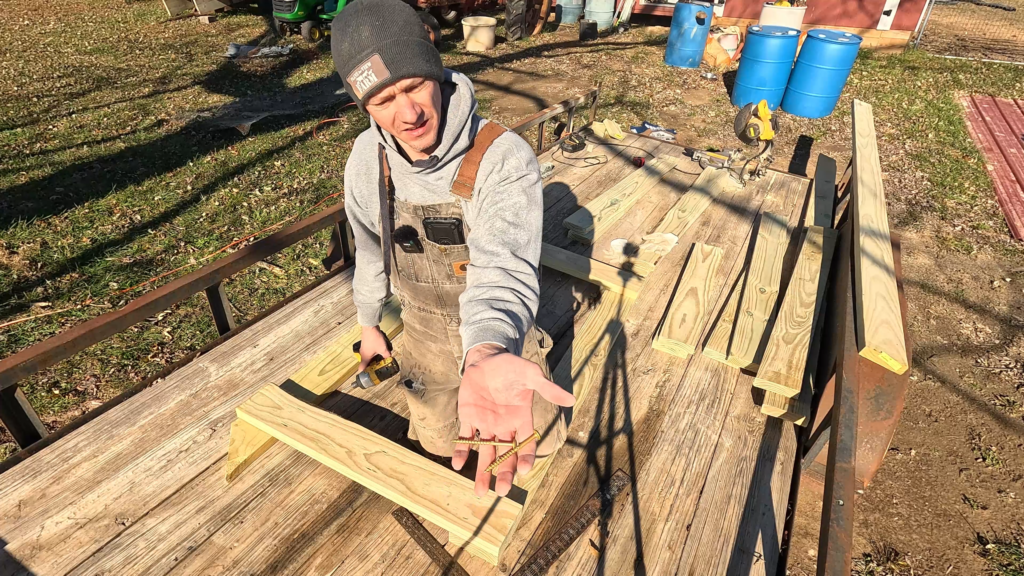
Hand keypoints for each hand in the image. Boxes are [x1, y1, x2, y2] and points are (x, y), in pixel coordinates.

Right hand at [357, 325, 390, 371]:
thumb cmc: (374, 339)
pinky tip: (378, 351)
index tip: (369, 376)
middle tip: (377, 368)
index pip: (361, 368)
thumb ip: (386, 355)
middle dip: (371, 366)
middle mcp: (362, 354)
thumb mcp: (383, 348)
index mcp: (365, 358)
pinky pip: (368, 351)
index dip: (364, 373)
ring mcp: (363, 348)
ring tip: (379, 360)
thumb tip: (389, 358)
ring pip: (367, 357)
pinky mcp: (365, 344)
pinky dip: (372, 353)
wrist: (370, 327)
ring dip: (372, 359)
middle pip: (365, 363)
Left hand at [453, 344, 574, 496]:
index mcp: (522, 419)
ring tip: (480, 491)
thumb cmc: (512, 367)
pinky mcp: (468, 418)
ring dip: (482, 471)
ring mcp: (486, 424)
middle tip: (502, 491)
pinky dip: (461, 451)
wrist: (487, 358)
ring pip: (486, 452)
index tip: (522, 470)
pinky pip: (464, 438)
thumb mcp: (530, 374)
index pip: (526, 444)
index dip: (525, 457)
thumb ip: (548, 388)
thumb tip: (571, 399)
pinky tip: (457, 464)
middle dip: (504, 473)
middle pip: (506, 455)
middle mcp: (505, 426)